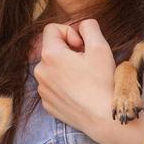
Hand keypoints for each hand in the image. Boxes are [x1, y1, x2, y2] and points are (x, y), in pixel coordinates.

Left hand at [32, 19, 116, 143]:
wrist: (103, 118)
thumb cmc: (102, 82)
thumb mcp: (100, 47)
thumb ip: (89, 27)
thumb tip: (83, 24)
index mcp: (49, 55)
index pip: (52, 29)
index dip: (70, 32)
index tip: (82, 45)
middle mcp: (40, 71)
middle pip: (52, 49)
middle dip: (68, 51)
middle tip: (86, 62)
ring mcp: (42, 89)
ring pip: (52, 68)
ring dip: (66, 68)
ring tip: (84, 78)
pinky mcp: (47, 103)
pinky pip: (53, 86)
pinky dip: (64, 84)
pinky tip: (80, 91)